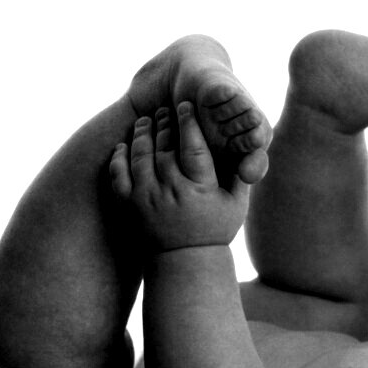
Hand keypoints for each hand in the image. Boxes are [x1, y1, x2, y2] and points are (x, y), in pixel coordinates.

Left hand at [109, 103, 248, 251]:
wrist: (184, 262)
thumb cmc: (214, 230)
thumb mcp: (237, 206)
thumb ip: (242, 177)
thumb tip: (250, 147)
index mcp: (199, 190)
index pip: (193, 147)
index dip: (188, 123)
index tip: (185, 106)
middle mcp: (171, 192)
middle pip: (163, 147)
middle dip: (163, 123)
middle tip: (164, 110)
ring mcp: (146, 199)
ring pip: (139, 155)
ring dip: (142, 134)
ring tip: (145, 121)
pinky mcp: (128, 206)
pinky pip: (117, 174)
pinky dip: (119, 156)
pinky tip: (125, 145)